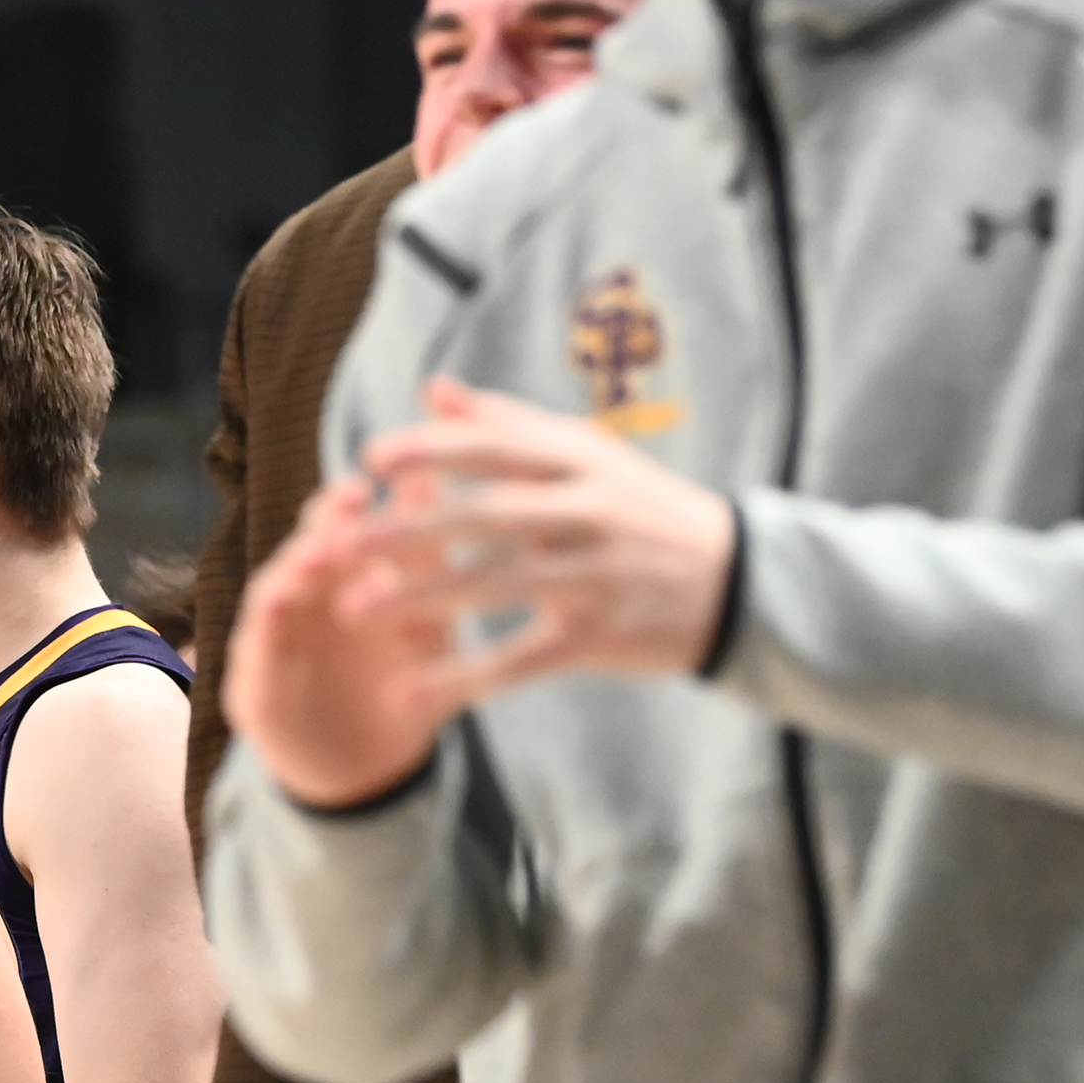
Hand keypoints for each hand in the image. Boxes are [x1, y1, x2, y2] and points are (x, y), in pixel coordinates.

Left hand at [227, 378, 734, 804]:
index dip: (432, 450)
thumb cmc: (645, 509)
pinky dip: (465, 677)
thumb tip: (432, 388)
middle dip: (407, 530)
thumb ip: (507, 425)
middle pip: (487, 515)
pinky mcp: (602, 637)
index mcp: (581, 460)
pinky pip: (523, 659)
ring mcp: (598, 575)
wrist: (745, 581)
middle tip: (338, 544)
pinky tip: (411, 694)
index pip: (496, 448)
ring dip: (423, 599)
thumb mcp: (588, 455)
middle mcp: (590, 511)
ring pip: (499, 585)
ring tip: (354, 611)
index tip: (370, 459)